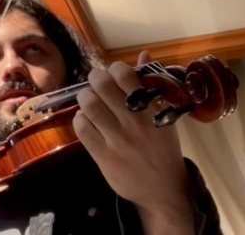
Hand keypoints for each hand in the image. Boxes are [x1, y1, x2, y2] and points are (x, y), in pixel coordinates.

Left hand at [74, 51, 193, 233]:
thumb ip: (151, 85)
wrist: (164, 191)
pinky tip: (86, 121)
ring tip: (90, 101)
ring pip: (89, 105)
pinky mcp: (104, 156)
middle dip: (94, 78)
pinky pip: (82, 129)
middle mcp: (133, 122)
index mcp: (150, 110)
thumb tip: (143, 54)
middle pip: (101, 86)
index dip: (114, 68)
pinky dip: (80, 120)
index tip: (113, 74)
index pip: (125, 75)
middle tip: (96, 83)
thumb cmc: (163, 150)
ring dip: (85, 98)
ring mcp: (117, 140)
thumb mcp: (163, 116)